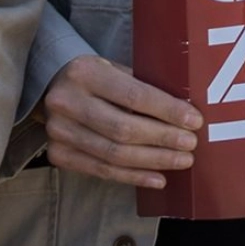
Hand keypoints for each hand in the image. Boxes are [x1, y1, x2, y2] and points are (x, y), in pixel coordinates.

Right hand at [40, 54, 200, 188]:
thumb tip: (186, 109)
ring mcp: (59, 131)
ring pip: (114, 154)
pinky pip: (102, 171)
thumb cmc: (96, 76)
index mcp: (85, 73)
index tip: (194, 121)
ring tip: (181, 161)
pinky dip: (133, 177)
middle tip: (191, 144)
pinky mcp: (58, 154)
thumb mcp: (115, 68)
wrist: (50, 86)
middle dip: (163, 139)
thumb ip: (143, 84)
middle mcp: (67, 102)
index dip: (167, 111)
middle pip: (124, 129)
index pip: (134, 95)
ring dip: (153, 160)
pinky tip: (157, 178)